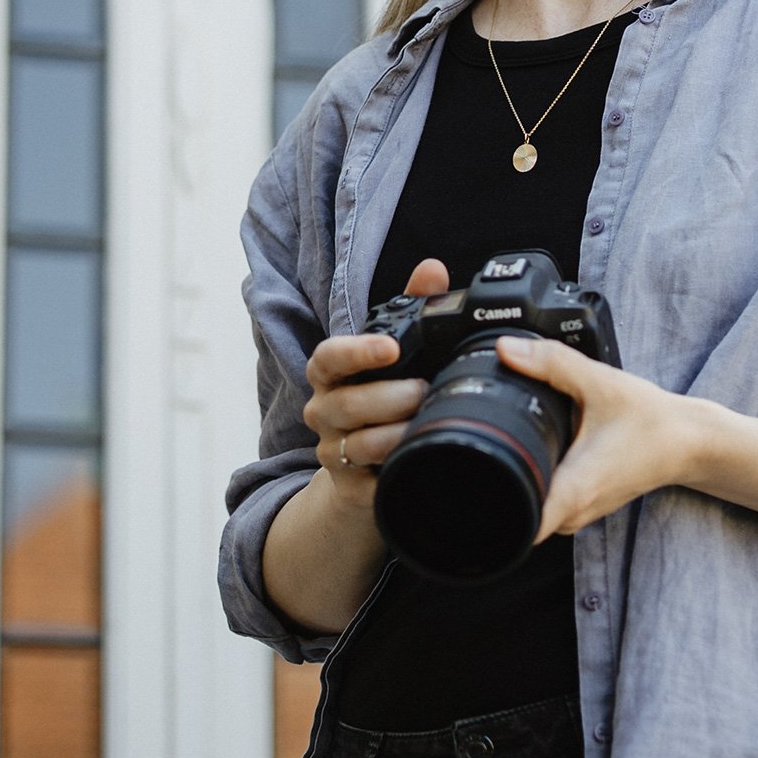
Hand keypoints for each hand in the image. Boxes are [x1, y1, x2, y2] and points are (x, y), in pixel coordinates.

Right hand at [302, 259, 449, 512]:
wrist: (366, 470)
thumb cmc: (382, 398)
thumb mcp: (395, 353)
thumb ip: (411, 306)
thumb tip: (433, 269)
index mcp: (332, 374)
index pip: (328, 357)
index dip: (356, 351)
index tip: (390, 347)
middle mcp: (324, 410)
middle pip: (348, 404)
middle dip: (389, 397)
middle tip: (424, 390)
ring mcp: (334, 451)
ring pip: (359, 443)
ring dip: (395, 432)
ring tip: (424, 421)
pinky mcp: (350, 487)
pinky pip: (370, 481)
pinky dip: (395, 468)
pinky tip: (418, 457)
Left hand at [493, 337, 702, 542]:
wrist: (689, 441)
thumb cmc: (652, 421)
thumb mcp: (601, 383)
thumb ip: (552, 363)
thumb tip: (507, 349)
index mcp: (575, 489)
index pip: (519, 526)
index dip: (490, 511)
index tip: (472, 484)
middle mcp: (575, 511)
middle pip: (515, 516)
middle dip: (495, 485)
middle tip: (486, 447)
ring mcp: (580, 513)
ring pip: (532, 509)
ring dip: (520, 481)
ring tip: (515, 445)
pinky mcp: (584, 505)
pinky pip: (547, 502)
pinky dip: (538, 480)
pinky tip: (542, 452)